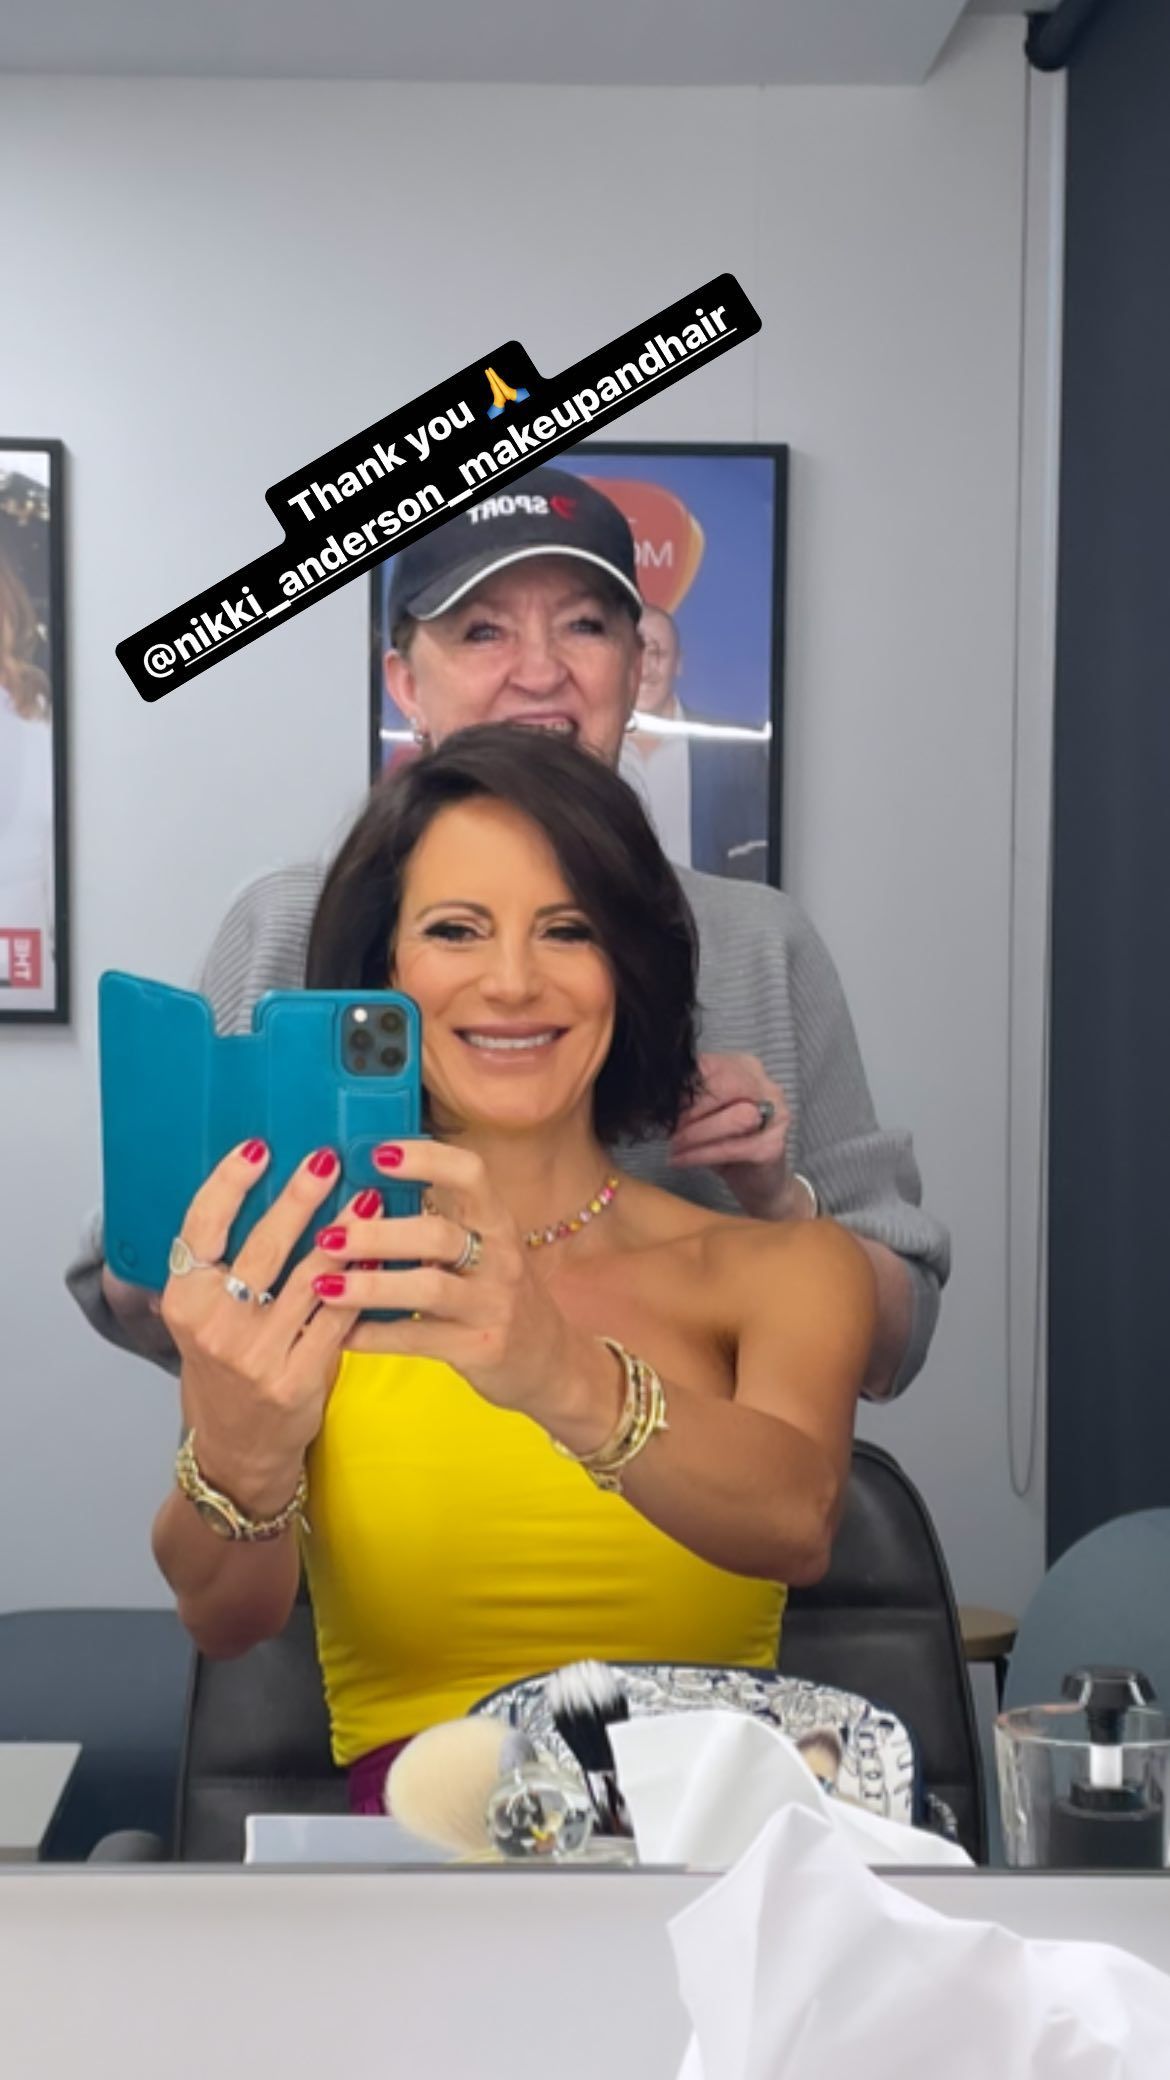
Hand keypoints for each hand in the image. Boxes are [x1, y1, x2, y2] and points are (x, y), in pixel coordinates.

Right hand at [161, 1142, 363, 1511]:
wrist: (237, 1448)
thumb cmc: (225, 1366)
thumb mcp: (201, 1316)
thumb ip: (219, 1264)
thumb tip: (259, 1187)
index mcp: (185, 1299)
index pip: (200, 1227)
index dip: (228, 1183)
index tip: (259, 1147)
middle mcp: (215, 1325)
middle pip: (263, 1247)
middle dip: (299, 1198)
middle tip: (327, 1159)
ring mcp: (257, 1354)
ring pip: (309, 1279)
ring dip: (343, 1232)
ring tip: (368, 1196)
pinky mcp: (298, 1378)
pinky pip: (339, 1317)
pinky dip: (363, 1280)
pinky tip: (381, 1252)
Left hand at [308, 1140, 619, 1440]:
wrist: (552, 1362)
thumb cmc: (499, 1293)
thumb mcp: (486, 1249)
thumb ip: (440, 1220)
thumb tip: (367, 1189)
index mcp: (497, 1222)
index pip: (470, 1174)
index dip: (425, 1159)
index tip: (376, 1154)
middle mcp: (501, 1259)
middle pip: (439, 1235)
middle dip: (378, 1233)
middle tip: (328, 1234)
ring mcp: (492, 1306)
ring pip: (428, 1288)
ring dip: (370, 1285)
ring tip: (324, 1284)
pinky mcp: (481, 1349)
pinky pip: (419, 1340)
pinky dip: (374, 1335)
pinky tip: (341, 1333)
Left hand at [669, 1052, 807, 1222]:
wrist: (758, 1182)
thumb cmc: (725, 1142)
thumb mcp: (702, 1114)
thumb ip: (685, 1100)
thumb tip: (649, 1097)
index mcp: (745, 1069)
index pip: (711, 1064)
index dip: (682, 1082)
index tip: (656, 1100)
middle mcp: (766, 1087)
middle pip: (728, 1085)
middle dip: (691, 1106)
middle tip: (666, 1125)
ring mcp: (777, 1116)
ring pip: (736, 1117)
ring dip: (696, 1132)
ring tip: (672, 1145)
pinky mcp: (773, 1147)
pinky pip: (734, 1148)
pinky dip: (701, 1154)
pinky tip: (679, 1161)